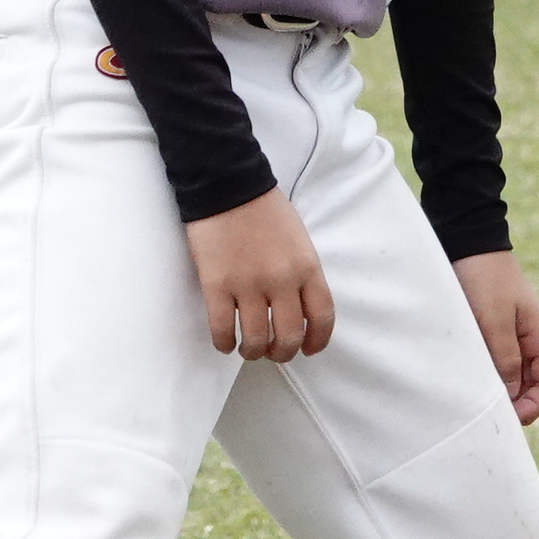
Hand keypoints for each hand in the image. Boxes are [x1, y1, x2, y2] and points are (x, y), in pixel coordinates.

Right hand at [185, 188, 331, 361]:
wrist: (227, 185)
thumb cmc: (265, 210)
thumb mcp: (300, 240)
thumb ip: (302, 274)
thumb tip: (297, 308)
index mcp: (307, 267)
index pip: (322, 317)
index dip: (317, 341)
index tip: (308, 349)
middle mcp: (282, 281)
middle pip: (290, 336)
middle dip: (283, 353)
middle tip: (274, 352)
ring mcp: (248, 285)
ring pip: (256, 339)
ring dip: (253, 351)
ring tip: (248, 349)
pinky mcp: (217, 285)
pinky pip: (222, 328)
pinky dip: (224, 343)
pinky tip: (225, 342)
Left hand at [451, 251, 538, 424]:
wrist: (469, 241)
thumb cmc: (483, 278)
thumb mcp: (493, 320)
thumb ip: (504, 359)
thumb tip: (511, 398)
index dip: (535, 406)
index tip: (510, 419)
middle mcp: (531, 337)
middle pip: (534, 382)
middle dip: (518, 403)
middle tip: (489, 415)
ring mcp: (514, 332)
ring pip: (516, 373)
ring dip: (503, 389)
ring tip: (479, 399)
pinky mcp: (496, 327)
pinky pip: (500, 360)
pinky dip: (491, 373)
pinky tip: (473, 378)